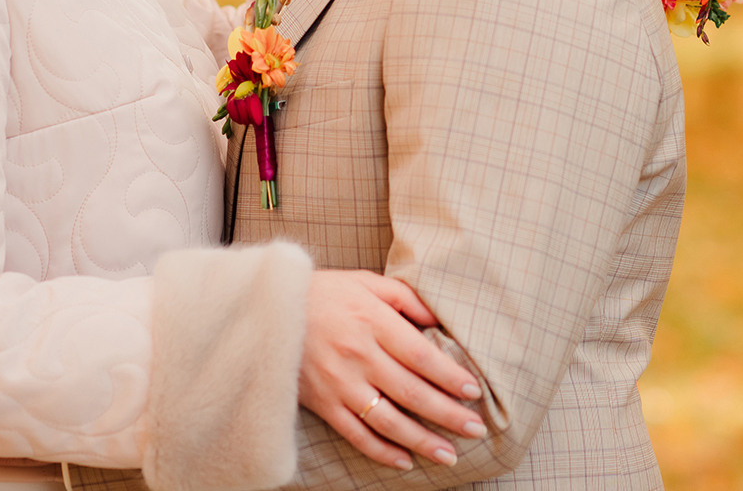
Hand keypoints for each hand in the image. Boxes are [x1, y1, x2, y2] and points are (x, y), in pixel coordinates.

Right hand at [300, 269, 485, 471]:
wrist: (265, 310)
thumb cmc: (321, 292)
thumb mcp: (364, 281)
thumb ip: (404, 298)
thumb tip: (439, 319)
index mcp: (372, 322)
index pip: (421, 356)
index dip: (450, 376)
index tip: (473, 391)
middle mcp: (358, 356)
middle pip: (411, 392)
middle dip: (448, 414)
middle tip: (476, 429)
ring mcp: (338, 384)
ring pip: (388, 421)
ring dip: (422, 441)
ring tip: (450, 455)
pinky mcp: (322, 404)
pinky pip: (356, 434)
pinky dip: (381, 452)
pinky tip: (405, 460)